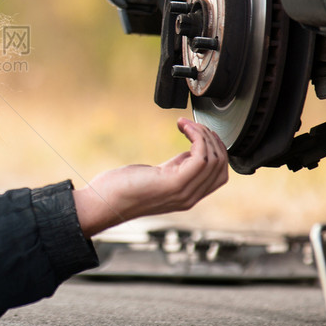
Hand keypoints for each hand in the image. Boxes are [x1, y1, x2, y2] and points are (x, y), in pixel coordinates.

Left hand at [73, 118, 227, 236]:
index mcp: (188, 195)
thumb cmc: (123, 187)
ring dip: (204, 135)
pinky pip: (201, 157)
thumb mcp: (158, 175)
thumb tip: (191, 151)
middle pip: (221, 165)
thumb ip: (177, 167)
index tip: (201, 132)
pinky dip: (197, 137)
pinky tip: (184, 126)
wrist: (104, 201)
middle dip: (212, 139)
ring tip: (188, 123)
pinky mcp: (174, 184)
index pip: (220, 173)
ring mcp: (184, 192)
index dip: (216, 149)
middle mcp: (190, 196)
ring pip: (214, 159)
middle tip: (194, 124)